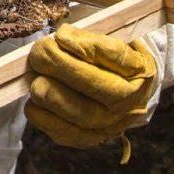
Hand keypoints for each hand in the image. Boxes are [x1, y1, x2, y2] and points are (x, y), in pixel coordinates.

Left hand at [27, 24, 156, 154]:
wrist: (124, 89)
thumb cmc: (111, 57)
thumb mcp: (109, 37)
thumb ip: (88, 36)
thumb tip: (62, 38)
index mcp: (140, 69)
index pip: (115, 56)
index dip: (86, 46)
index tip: (61, 35)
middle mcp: (131, 101)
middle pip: (98, 88)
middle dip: (63, 69)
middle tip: (39, 53)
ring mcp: (111, 124)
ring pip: (81, 115)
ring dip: (51, 95)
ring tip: (35, 77)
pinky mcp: (89, 138)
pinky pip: (65, 132)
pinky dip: (43, 117)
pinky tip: (34, 101)